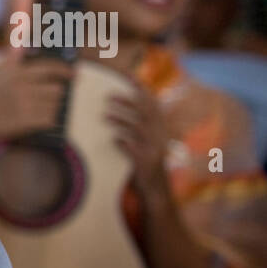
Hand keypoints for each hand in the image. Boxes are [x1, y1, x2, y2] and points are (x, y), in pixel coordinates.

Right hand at [0, 48, 72, 141]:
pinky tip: (35, 121)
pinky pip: (49, 120)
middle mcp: (22, 85)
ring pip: (54, 105)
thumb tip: (21, 36)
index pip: (49, 67)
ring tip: (35, 110)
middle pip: (56, 89)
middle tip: (47, 99)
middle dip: (54, 95)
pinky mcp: (26, 120)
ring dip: (49, 109)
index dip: (65, 71)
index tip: (74, 74)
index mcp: (16, 72)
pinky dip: (46, 121)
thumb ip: (11, 57)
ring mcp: (25, 103)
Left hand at [106, 84, 169, 199]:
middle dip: (128, 102)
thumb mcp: (145, 142)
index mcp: (161, 128)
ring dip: (122, 120)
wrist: (155, 190)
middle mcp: (160, 136)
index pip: (153, 104)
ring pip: (139, 128)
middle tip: (108, 95)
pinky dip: (123, 143)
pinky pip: (133, 149)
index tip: (128, 77)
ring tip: (105, 115)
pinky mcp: (146, 162)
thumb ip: (138, 127)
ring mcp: (154, 149)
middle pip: (146, 113)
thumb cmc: (145, 163)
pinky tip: (113, 140)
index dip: (142, 90)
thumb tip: (121, 109)